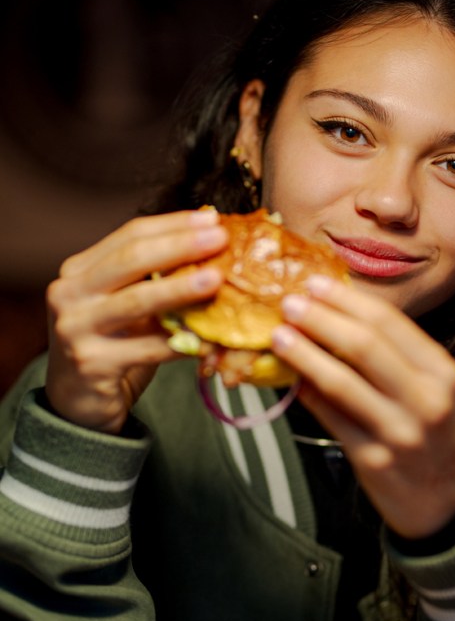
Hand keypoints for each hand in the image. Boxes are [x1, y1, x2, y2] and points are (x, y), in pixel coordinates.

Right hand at [45, 209, 226, 434]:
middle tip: (219, 237)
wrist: (79, 402)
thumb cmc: (112, 345)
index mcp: (79, 270)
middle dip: (179, 245)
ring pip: (136, 302)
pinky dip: (180, 343)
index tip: (211, 219)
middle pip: (130, 259)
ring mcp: (75, 328)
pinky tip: (208, 339)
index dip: (172, 225)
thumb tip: (209, 244)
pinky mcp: (91, 363)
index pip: (129, 235)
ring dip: (180, 289)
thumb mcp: (126, 305)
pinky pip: (146, 349)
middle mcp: (69, 293)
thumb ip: (155, 279)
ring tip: (216, 279)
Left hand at [271, 276, 454, 538]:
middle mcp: (425, 399)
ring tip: (279, 336)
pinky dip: (307, 394)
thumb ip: (396, 359)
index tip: (315, 283)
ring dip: (304, 354)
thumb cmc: (433, 437)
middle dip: (320, 318)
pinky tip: (290, 380)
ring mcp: (400, 431)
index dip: (346, 299)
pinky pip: (331, 418)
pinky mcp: (374, 459)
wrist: (449, 504)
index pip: (390, 323)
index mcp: (442, 372)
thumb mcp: (432, 391)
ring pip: (342, 382)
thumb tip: (335, 317)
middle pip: (364, 345)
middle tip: (289, 303)